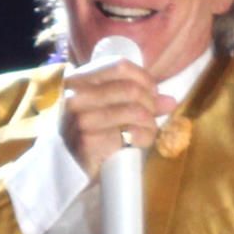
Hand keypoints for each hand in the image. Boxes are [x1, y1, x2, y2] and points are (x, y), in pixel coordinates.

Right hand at [61, 58, 176, 176]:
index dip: (144, 77)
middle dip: (151, 103)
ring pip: (136, 111)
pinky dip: (144, 138)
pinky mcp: (89, 141)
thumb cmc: (88, 133)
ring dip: (150, 122)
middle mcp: (75, 96)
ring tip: (147, 130)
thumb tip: (170, 101)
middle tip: (151, 115)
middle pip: (131, 89)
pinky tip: (139, 143)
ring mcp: (81, 118)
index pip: (119, 66)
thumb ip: (136, 101)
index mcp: (77, 80)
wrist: (63, 167)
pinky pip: (132, 134)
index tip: (152, 91)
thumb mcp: (105, 108)